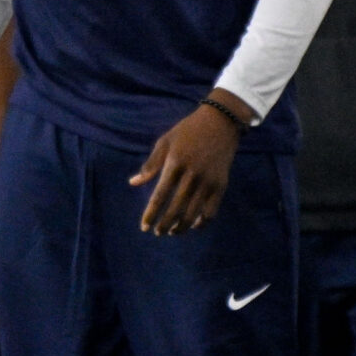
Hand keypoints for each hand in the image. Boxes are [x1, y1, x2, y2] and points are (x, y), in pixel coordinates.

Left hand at [131, 101, 242, 234]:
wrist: (221, 122)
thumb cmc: (187, 131)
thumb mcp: (165, 142)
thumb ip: (150, 164)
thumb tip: (133, 183)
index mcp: (175, 164)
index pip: (160, 196)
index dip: (151, 214)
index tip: (144, 227)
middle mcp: (192, 175)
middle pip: (176, 208)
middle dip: (164, 224)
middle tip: (157, 232)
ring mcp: (209, 181)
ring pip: (194, 213)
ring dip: (181, 226)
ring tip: (171, 232)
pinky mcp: (221, 184)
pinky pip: (212, 210)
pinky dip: (202, 221)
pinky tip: (192, 225)